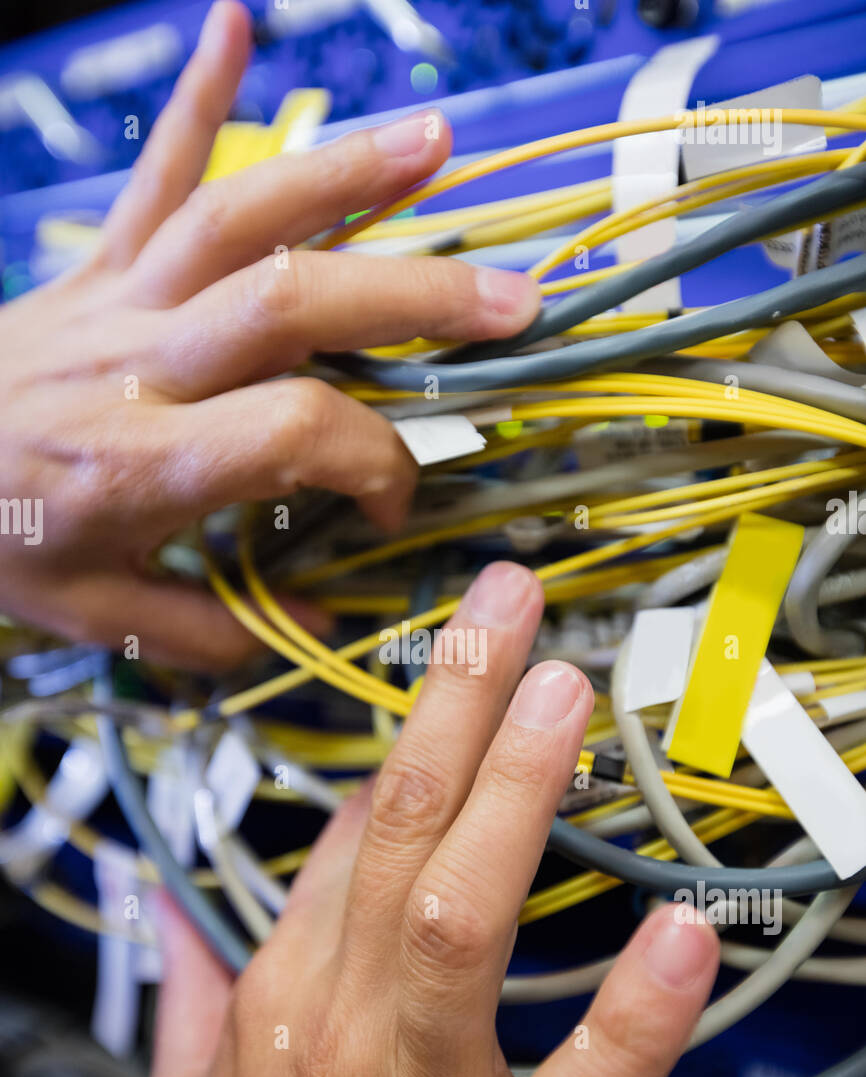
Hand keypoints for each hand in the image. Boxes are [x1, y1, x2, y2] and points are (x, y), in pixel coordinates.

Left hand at [0, 1, 539, 668]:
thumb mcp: (98, 616)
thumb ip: (212, 632)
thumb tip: (318, 627)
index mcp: (147, 461)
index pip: (298, 433)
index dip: (376, 463)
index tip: (392, 501)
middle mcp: (142, 365)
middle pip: (292, 303)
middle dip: (414, 298)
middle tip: (512, 303)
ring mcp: (119, 300)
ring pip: (241, 219)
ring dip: (345, 175)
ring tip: (436, 146)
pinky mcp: (97, 268)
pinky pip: (151, 176)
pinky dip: (197, 96)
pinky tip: (234, 22)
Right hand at [143, 560, 718, 1076]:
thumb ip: (181, 995)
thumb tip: (165, 908)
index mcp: (282, 999)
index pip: (351, 827)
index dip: (415, 725)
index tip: (464, 647)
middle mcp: (343, 1027)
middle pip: (397, 831)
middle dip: (457, 706)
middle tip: (514, 608)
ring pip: (463, 920)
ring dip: (518, 802)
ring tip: (568, 701)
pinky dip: (630, 1018)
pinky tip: (681, 938)